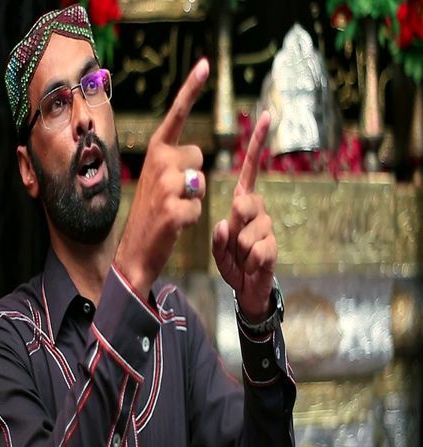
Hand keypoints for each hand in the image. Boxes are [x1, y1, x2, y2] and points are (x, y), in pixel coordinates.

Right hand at [115, 59, 209, 297]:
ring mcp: (166, 186)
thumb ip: (171, 162)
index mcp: (154, 152)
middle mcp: (159, 162)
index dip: (192, 89)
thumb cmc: (149, 215)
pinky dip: (191, 218)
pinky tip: (174, 225)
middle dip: (193, 176)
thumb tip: (195, 159)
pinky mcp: (175, 210)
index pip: (176, 115)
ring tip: (172, 210)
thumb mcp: (155, 181)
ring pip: (201, 183)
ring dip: (193, 199)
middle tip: (172, 196)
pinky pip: (198, 207)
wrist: (133, 251)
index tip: (206, 64)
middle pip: (199, 156)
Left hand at [212, 111, 275, 322]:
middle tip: (233, 241)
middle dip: (235, 223)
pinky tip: (250, 266)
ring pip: (248, 232)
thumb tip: (227, 223)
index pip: (250, 170)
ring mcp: (268, 228)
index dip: (257, 145)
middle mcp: (258, 210)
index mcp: (242, 202)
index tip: (267, 116)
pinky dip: (247, 262)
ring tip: (240, 257)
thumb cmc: (230, 261)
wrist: (245, 286)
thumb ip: (219, 236)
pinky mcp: (273, 247)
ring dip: (237, 250)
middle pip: (244, 203)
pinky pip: (257, 251)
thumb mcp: (218, 246)